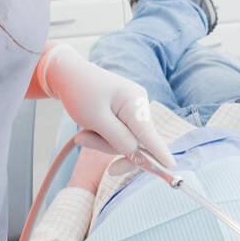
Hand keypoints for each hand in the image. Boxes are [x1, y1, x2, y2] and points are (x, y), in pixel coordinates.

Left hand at [37, 43, 175, 167]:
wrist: (68, 74)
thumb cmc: (80, 92)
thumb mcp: (95, 119)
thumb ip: (118, 138)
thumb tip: (136, 152)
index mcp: (134, 102)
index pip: (149, 133)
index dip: (159, 153)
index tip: (171, 167)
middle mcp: (139, 105)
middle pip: (138, 141)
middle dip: (113, 148)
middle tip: (90, 150)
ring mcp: (133, 110)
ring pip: (126, 140)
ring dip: (103, 143)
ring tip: (81, 134)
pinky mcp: (125, 115)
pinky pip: (120, 134)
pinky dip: (103, 138)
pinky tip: (88, 130)